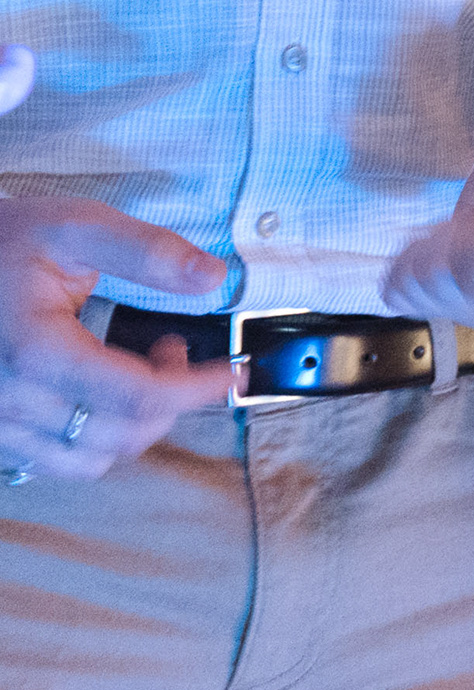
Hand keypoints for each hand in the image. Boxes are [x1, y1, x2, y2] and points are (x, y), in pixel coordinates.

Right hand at [0, 46, 233, 480]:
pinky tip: (101, 393)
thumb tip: (213, 277)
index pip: (139, 396)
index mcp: (35, 352)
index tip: (235, 368)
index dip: (200, 387)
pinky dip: (96, 438)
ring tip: (139, 368)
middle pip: (121, 434)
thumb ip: (147, 252)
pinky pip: (56, 461)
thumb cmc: (6, 241)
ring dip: (135, 423)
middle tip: (173, 347)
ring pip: (91, 459)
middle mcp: (9, 400)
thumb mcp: (75, 228)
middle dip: (170, 397)